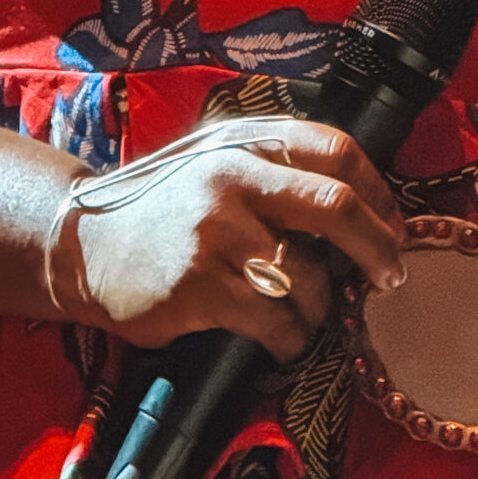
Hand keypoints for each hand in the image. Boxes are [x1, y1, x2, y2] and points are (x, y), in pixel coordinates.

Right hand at [65, 115, 406, 361]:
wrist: (83, 248)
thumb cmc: (163, 209)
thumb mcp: (214, 162)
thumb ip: (273, 167)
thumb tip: (361, 202)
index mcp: (244, 140)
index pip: (335, 149)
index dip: (377, 191)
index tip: (394, 225)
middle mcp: (232, 175)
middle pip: (335, 205)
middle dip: (377, 247)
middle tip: (391, 275)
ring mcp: (216, 231)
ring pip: (307, 275)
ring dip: (320, 306)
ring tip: (305, 314)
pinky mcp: (201, 286)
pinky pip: (275, 321)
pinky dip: (290, 338)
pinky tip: (279, 339)